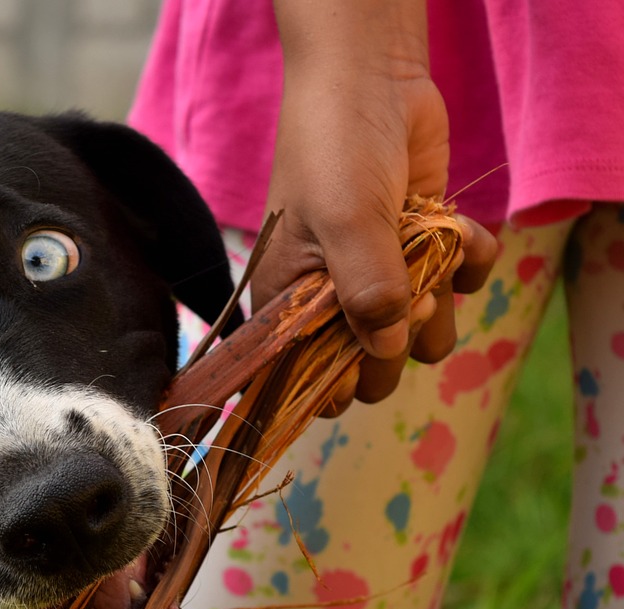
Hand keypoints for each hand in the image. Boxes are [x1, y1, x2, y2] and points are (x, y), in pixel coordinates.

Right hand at [255, 0, 497, 411]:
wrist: (371, 79)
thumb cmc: (333, 150)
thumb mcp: (345, 223)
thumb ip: (367, 295)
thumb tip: (389, 350)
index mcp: (288, 305)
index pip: (308, 380)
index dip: (340, 378)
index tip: (365, 344)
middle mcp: (330, 301)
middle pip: (371, 370)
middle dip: (397, 340)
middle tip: (409, 294)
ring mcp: (380, 277)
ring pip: (421, 336)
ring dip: (440, 305)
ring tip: (435, 261)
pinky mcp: (421, 250)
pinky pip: (459, 287)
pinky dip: (469, 262)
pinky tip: (460, 230)